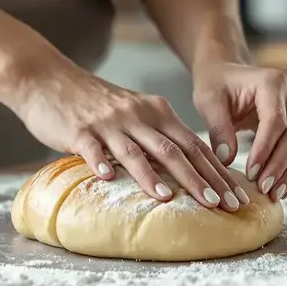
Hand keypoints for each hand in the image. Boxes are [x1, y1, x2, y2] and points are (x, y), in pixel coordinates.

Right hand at [8, 62, 247, 211]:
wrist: (50, 80)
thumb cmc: (96, 104)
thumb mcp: (135, 113)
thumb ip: (159, 136)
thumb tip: (188, 169)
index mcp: (157, 112)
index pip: (195, 145)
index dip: (217, 172)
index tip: (236, 196)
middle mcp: (138, 115)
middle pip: (175, 150)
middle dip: (200, 179)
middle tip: (220, 205)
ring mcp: (109, 123)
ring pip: (137, 151)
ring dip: (154, 176)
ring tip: (170, 199)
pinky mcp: (80, 131)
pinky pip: (92, 148)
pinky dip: (100, 163)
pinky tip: (105, 179)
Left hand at [192, 62, 286, 201]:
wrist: (225, 73)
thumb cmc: (216, 83)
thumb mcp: (209, 101)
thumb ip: (218, 128)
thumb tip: (226, 160)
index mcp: (271, 83)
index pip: (274, 121)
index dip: (265, 149)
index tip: (251, 172)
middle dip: (278, 166)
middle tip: (263, 189)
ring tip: (275, 195)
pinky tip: (285, 189)